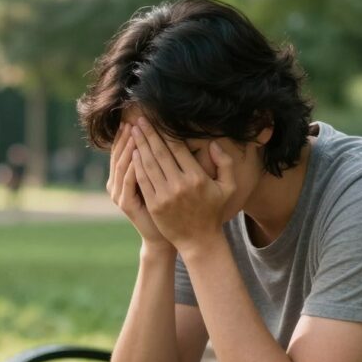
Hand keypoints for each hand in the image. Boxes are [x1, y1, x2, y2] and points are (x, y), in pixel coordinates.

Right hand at [107, 122, 171, 251]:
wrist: (163, 235)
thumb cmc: (168, 208)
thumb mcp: (162, 181)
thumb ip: (160, 161)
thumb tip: (167, 136)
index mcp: (125, 176)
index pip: (123, 150)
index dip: (128, 135)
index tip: (136, 119)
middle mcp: (118, 183)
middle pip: (120, 154)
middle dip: (127, 137)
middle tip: (133, 120)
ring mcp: (120, 194)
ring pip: (122, 166)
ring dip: (128, 148)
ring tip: (134, 133)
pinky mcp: (126, 203)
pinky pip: (128, 181)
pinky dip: (132, 167)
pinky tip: (138, 154)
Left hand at [130, 117, 235, 253]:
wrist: (199, 241)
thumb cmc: (213, 212)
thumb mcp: (229, 188)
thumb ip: (225, 163)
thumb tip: (213, 144)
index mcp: (197, 177)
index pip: (178, 148)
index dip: (165, 132)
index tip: (157, 120)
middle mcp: (180, 185)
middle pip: (160, 152)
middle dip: (149, 134)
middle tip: (140, 119)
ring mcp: (165, 195)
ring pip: (149, 164)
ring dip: (139, 146)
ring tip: (133, 132)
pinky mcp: (154, 204)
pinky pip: (143, 180)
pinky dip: (136, 165)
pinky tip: (133, 153)